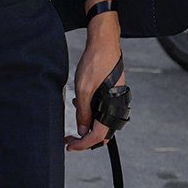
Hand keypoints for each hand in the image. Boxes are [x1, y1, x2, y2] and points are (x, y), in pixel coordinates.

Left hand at [67, 22, 121, 151]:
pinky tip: (80, 103)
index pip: (97, 136)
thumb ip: (83, 112)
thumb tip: (82, 131)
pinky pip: (102, 110)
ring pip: (101, 122)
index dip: (82, 144)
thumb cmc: (95, 63)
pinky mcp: (113, 93)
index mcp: (111, 108)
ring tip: (74, 116)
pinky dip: (91, 112)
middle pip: (101, 133)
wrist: (104, 43)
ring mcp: (116, 100)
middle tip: (70, 137)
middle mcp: (117, 107)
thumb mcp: (83, 89)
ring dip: (87, 123)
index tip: (69, 145)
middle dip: (85, 137)